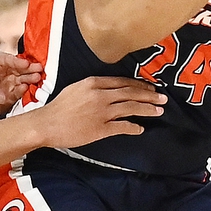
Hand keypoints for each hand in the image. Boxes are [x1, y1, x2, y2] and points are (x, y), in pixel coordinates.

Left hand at [0, 52, 43, 120]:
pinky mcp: (16, 90)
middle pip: (20, 66)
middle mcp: (6, 68)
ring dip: (31, 77)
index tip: (26, 63)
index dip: (17, 61)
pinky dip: (25, 89)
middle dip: (29, 68)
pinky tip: (28, 88)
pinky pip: (22, 89)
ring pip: (24, 77)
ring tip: (37, 78)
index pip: (7, 59)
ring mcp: (12, 79)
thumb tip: (1, 96)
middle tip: (38, 68)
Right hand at [36, 76, 165, 147]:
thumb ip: (94, 87)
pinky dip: (134, 127)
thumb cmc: (59, 107)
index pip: (123, 82)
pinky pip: (123, 127)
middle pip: (131, 93)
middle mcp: (101, 95)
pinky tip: (141, 129)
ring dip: (147, 110)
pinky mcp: (101, 128)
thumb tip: (110, 89)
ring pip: (131, 108)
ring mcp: (102, 112)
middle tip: (163, 98)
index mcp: (94, 83)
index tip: (150, 88)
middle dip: (150, 96)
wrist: (47, 124)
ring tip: (159, 111)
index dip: (140, 85)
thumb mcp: (76, 88)